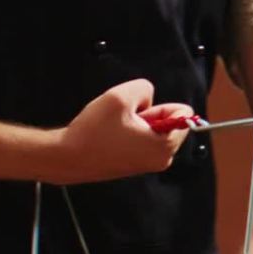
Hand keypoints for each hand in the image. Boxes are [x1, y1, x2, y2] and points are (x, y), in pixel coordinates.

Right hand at [57, 79, 192, 183]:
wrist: (67, 158)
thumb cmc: (93, 131)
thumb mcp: (120, 96)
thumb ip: (144, 88)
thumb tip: (149, 98)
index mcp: (164, 146)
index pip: (184, 115)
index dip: (160, 105)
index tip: (138, 112)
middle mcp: (162, 159)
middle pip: (170, 122)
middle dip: (150, 114)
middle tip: (125, 119)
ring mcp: (148, 164)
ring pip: (155, 129)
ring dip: (138, 122)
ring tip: (116, 127)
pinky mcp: (135, 165)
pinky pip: (143, 139)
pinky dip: (131, 132)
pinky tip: (112, 135)